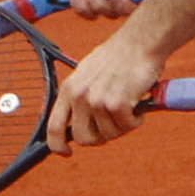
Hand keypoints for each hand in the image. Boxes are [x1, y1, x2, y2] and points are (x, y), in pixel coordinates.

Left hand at [46, 27, 165, 154]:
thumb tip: (77, 125)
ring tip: (129, 104)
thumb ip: (80, 98)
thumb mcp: (88, 74)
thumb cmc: (119, 57)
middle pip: (83, 138)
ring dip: (123, 125)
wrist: (140, 42)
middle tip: (114, 124)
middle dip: (100, 137)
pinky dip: (136, 120)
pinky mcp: (117, 104)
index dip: (57, 145)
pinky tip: (138, 103)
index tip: (66, 153)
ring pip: (109, 135)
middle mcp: (79, 96)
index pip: (54, 126)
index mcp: (69, 89)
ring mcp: (97, 101)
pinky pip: (127, 127)